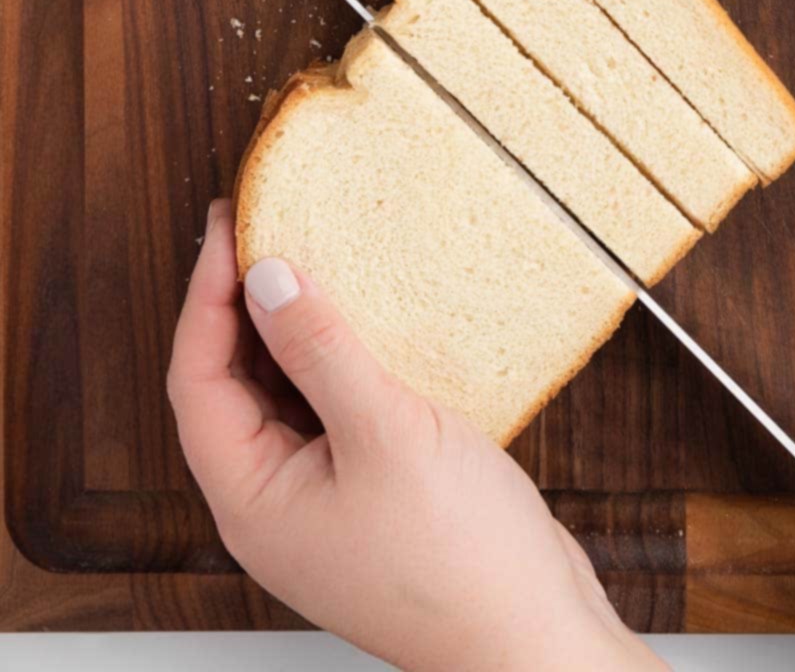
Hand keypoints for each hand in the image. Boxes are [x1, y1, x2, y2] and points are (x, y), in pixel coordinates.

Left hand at [168, 200, 663, 671]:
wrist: (536, 640)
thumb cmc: (462, 566)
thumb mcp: (386, 434)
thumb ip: (321, 350)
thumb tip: (267, 278)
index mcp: (253, 499)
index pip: (198, 378)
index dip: (207, 294)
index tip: (232, 226)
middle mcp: (275, 503)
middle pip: (230, 384)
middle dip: (241, 302)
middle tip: (264, 224)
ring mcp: (322, 503)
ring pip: (282, 396)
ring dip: (291, 327)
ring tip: (313, 255)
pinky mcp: (368, 496)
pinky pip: (330, 411)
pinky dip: (336, 359)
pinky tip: (368, 321)